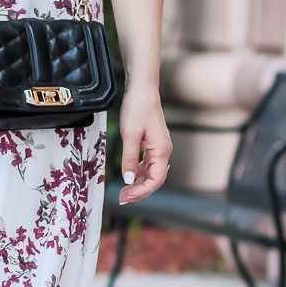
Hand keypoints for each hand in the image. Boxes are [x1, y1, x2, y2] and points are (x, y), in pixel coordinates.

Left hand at [118, 84, 171, 203]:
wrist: (142, 89)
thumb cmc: (138, 108)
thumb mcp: (130, 135)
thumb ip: (129, 159)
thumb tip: (128, 179)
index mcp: (162, 150)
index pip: (155, 180)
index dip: (141, 191)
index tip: (126, 196)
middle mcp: (163, 151)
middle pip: (154, 178)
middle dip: (138, 190)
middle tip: (122, 197)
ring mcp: (159, 147)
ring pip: (150, 172)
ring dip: (138, 182)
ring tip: (123, 189)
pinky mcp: (152, 143)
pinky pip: (147, 163)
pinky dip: (138, 171)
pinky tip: (129, 175)